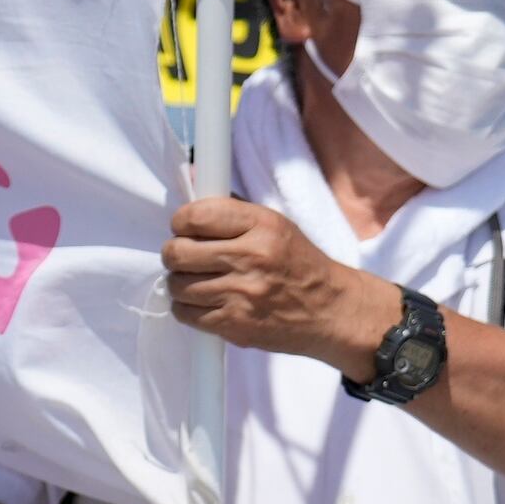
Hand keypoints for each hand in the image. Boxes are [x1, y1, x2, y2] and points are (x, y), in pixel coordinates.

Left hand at [162, 196, 394, 373]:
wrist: (329, 310)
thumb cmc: (298, 264)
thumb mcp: (274, 225)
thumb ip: (230, 208)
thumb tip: (190, 178)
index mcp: (261, 225)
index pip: (196, 216)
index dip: (181, 222)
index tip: (185, 228)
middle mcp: (250, 257)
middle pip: (177, 252)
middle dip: (175, 254)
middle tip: (187, 257)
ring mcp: (241, 294)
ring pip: (177, 285)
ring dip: (181, 283)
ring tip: (199, 281)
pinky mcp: (235, 324)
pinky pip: (185, 314)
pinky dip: (187, 308)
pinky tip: (204, 302)